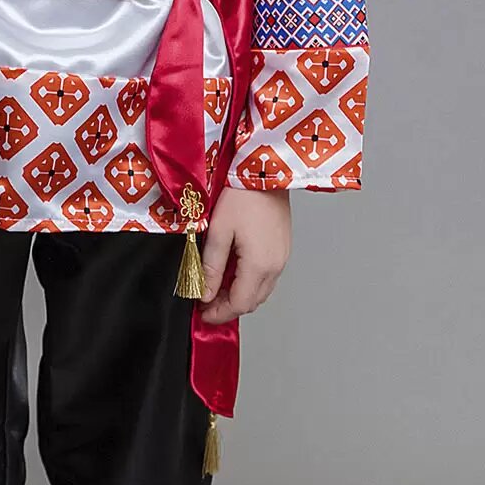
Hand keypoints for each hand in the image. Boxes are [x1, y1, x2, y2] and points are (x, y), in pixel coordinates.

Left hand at [196, 185, 291, 325]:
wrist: (265, 170)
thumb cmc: (241, 195)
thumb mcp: (218, 232)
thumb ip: (211, 267)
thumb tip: (204, 293)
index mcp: (259, 265)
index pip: (240, 304)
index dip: (219, 313)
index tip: (201, 312)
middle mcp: (276, 265)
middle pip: (252, 301)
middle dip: (228, 306)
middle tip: (204, 300)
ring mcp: (282, 257)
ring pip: (261, 290)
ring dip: (239, 294)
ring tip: (215, 286)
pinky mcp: (283, 247)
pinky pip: (267, 276)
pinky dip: (249, 281)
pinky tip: (232, 270)